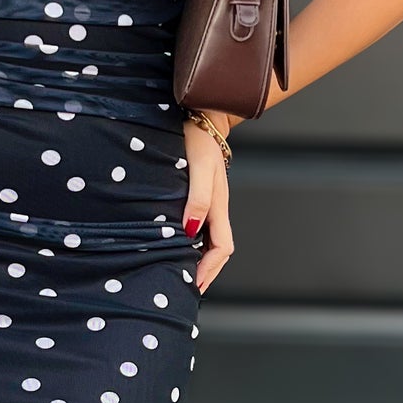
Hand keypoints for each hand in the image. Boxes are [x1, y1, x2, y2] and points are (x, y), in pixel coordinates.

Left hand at [181, 116, 233, 290]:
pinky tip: (180, 245)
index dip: (210, 268)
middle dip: (206, 270)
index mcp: (219, 205)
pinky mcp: (201, 195)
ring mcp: (210, 202)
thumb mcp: (198, 169)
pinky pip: (201, 226)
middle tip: (189, 286)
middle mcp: (216, 207)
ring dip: (199, 257)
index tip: (195, 283)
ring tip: (184, 272)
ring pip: (210, 239)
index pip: (222, 248)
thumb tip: (191, 231)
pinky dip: (193, 242)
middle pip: (218, 249)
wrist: (201, 115)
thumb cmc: (196, 139)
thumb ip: (197, 200)